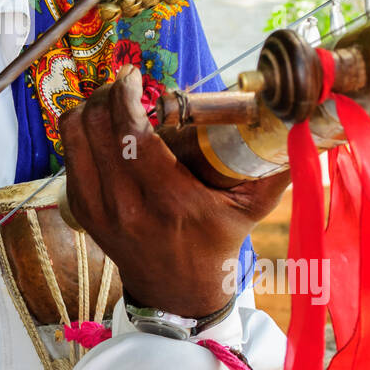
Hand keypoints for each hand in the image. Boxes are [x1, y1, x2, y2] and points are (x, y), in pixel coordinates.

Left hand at [58, 65, 289, 318]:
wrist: (177, 293)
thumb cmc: (216, 244)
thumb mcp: (251, 208)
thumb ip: (275, 164)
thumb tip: (300, 118)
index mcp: (168, 201)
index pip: (132, 136)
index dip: (126, 97)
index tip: (134, 76)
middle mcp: (126, 205)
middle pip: (96, 128)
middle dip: (109, 95)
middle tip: (128, 84)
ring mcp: (98, 210)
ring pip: (75, 137)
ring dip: (91, 109)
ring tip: (114, 100)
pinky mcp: (82, 211)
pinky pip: (70, 156)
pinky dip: (81, 132)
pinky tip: (103, 126)